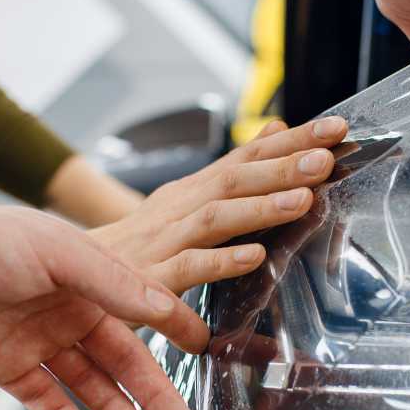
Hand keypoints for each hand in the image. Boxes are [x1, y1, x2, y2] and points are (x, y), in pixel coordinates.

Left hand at [0, 198, 208, 409]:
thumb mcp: (57, 253)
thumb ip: (112, 283)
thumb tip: (164, 305)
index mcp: (86, 277)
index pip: (142, 308)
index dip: (175, 329)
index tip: (207, 350)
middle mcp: (66, 311)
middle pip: (121, 360)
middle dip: (154, 394)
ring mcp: (36, 342)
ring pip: (87, 386)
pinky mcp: (3, 369)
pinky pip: (42, 401)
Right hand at [90, 116, 348, 291]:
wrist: (72, 275)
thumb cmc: (140, 245)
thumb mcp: (187, 200)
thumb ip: (234, 170)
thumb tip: (277, 129)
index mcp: (193, 190)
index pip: (247, 156)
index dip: (292, 140)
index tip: (336, 128)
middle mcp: (179, 207)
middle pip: (234, 179)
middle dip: (283, 166)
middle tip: (327, 156)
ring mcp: (164, 241)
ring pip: (215, 217)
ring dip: (260, 206)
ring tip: (303, 199)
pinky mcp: (151, 280)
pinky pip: (189, 268)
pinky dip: (222, 261)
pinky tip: (254, 257)